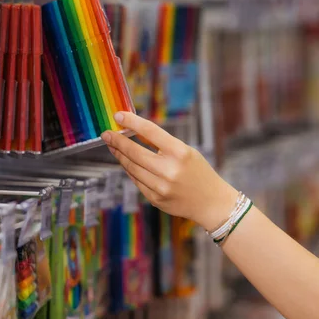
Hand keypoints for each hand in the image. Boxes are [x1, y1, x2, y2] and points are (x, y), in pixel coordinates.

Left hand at [101, 112, 238, 230]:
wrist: (211, 203)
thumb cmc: (199, 172)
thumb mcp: (186, 151)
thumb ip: (161, 143)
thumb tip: (134, 131)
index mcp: (180, 153)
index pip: (150, 131)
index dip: (132, 122)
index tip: (118, 115)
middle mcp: (169, 170)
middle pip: (134, 152)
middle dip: (117, 141)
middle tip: (107, 134)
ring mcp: (161, 187)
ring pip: (131, 168)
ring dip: (120, 155)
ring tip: (113, 146)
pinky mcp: (155, 199)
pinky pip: (136, 181)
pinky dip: (129, 170)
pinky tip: (126, 162)